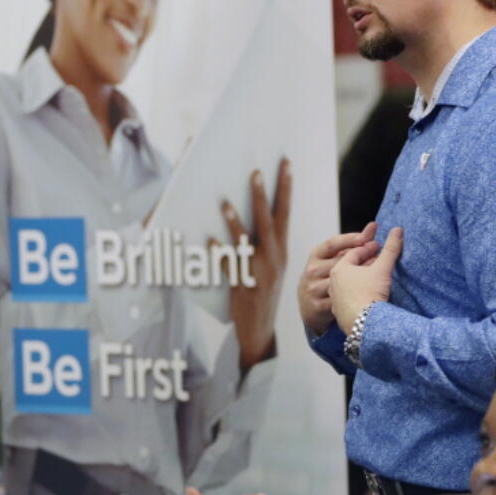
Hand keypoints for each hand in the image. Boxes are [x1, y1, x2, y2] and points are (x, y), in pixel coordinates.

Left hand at [224, 158, 290, 372]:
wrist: (260, 329)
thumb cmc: (264, 292)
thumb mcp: (272, 266)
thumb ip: (267, 243)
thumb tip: (256, 215)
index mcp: (281, 251)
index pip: (285, 213)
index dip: (285, 188)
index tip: (285, 165)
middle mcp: (273, 259)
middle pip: (269, 222)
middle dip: (262, 196)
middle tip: (256, 172)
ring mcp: (258, 272)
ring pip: (247, 243)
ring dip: (235, 222)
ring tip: (224, 203)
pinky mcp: (242, 286)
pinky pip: (229, 267)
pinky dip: (219, 253)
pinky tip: (209, 239)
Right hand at [296, 222, 376, 336]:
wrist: (308, 305)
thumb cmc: (326, 276)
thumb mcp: (332, 259)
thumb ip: (351, 245)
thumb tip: (373, 227)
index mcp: (315, 255)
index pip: (332, 243)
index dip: (350, 239)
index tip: (367, 237)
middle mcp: (313, 270)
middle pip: (340, 262)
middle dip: (362, 257)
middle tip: (380, 253)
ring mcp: (314, 288)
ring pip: (342, 282)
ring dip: (362, 277)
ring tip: (380, 273)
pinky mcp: (318, 306)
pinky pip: (341, 300)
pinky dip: (355, 296)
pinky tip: (367, 293)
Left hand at [330, 226, 402, 333]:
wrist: (365, 325)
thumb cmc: (370, 293)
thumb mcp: (382, 268)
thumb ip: (390, 248)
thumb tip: (398, 230)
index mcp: (339, 269)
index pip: (354, 253)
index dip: (368, 249)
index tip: (380, 247)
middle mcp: (333, 283)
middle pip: (350, 268)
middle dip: (364, 263)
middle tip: (378, 260)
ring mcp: (335, 299)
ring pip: (348, 285)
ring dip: (360, 280)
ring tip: (374, 279)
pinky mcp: (340, 314)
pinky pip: (349, 299)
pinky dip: (358, 295)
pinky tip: (368, 297)